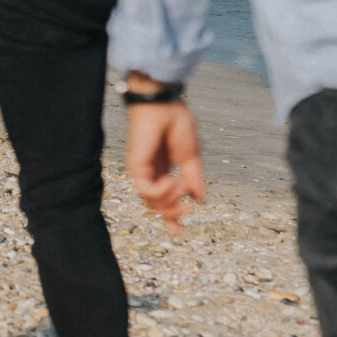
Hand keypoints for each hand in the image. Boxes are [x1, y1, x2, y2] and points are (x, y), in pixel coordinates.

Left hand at [123, 83, 205, 235]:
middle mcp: (149, 172)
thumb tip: (200, 200)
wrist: (165, 103)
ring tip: (182, 190)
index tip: (179, 233)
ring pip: (151, 202)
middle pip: (156, 205)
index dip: (170, 217)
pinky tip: (171, 182)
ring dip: (170, 202)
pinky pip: (146, 190)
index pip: (163, 199)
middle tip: (189, 212)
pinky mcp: (135, 165)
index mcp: (162, 169)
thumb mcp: (191, 157)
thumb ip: (194, 179)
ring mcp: (141, 170)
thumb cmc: (176, 122)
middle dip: (173, 213)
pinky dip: (161, 192)